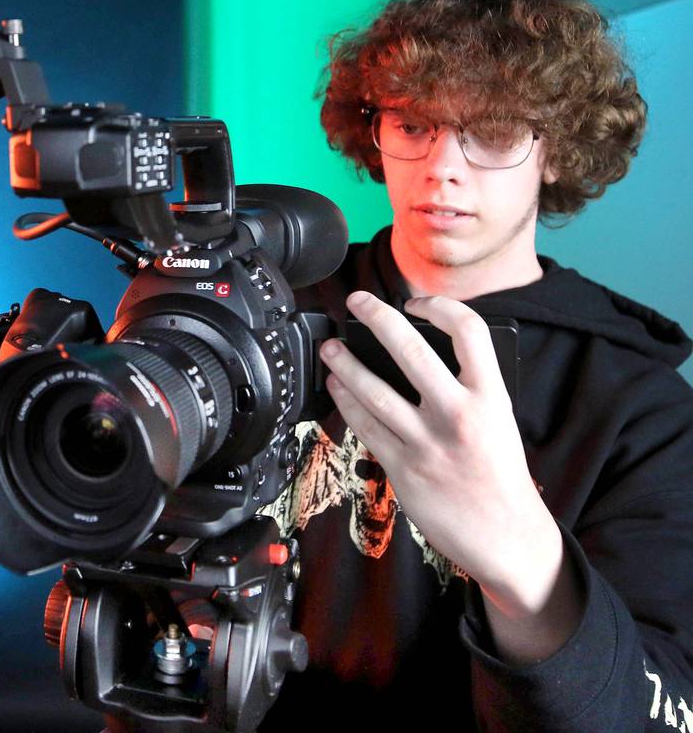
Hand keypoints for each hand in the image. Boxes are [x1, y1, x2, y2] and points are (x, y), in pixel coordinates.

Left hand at [320, 291, 581, 661]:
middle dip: (376, 316)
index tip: (416, 302)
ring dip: (346, 364)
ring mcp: (426, 442)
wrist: (505, 535)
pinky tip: (336, 388)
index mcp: (490, 397)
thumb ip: (468, 386)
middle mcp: (458, 414)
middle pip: (409, 349)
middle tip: (356, 302)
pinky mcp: (402, 468)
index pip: (468, 331)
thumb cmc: (500, 474)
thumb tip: (420, 354)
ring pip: (374, 390)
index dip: (439, 306)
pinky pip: (365, 426)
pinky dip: (346, 402)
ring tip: (331, 348)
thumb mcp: (499, 420)